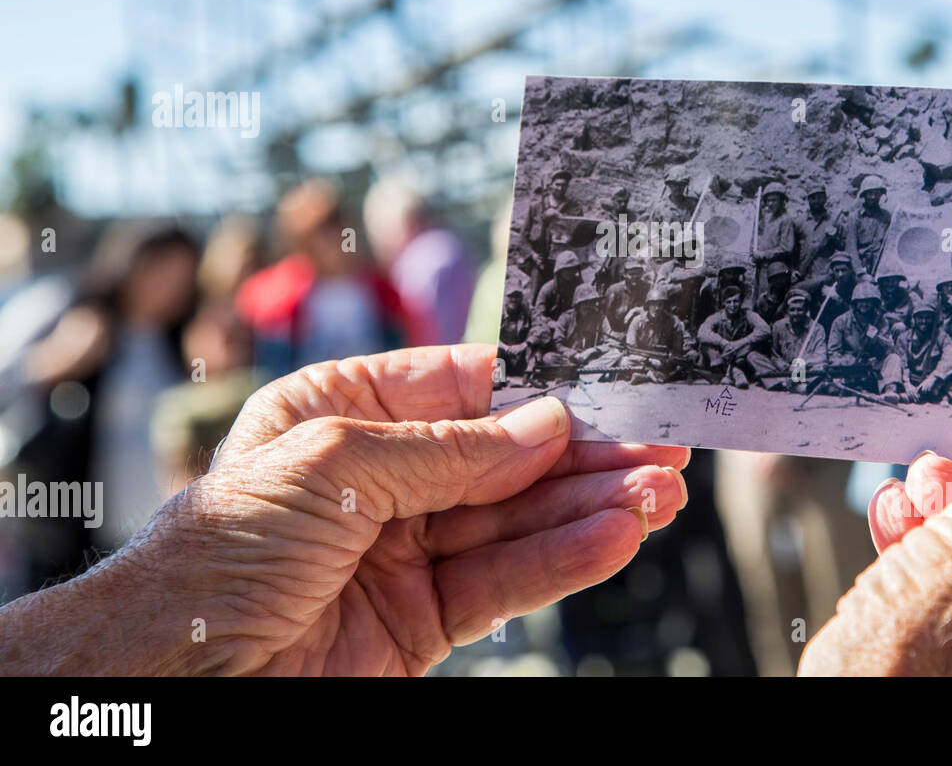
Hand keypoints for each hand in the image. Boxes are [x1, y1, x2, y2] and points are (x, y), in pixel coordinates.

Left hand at [6, 345, 688, 675]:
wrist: (178, 677)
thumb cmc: (220, 549)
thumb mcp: (332, 465)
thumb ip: (449, 448)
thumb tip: (546, 423)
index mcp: (345, 412)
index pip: (462, 388)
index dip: (536, 389)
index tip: (608, 388)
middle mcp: (382, 476)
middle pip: (504, 457)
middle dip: (583, 454)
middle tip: (660, 448)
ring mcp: (407, 549)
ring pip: (518, 521)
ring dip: (591, 506)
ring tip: (659, 495)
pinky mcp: (423, 618)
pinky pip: (505, 583)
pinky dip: (564, 561)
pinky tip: (615, 537)